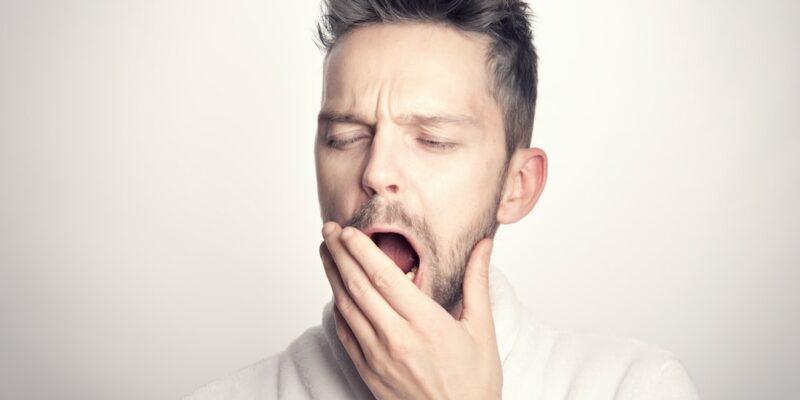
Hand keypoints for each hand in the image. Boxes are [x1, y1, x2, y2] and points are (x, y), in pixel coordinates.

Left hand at [320, 222, 501, 399]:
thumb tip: (484, 246)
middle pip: (358, 286)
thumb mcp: (482, 330)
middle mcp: (397, 338)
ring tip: (326, 252)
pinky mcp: (368, 373)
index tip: (348, 230)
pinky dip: (337, 309)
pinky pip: (345, 334)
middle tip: (329, 230)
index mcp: (425, 323)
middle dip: (340, 254)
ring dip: (333, 276)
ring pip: (346, 308)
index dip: (361, 250)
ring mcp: (378, 357)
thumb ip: (476, 283)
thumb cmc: (474, 383)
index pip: (383, 276)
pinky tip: (334, 293)